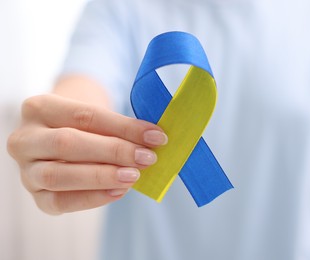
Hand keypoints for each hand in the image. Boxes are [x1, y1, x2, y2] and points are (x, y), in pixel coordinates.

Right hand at [7, 94, 167, 214]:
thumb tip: (153, 141)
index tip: (155, 137)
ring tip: (134, 176)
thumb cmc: (84, 127)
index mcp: (40, 108)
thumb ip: (119, 128)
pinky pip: (60, 202)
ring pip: (59, 175)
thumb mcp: (97, 118)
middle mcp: (25, 138)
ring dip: (102, 176)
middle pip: (68, 144)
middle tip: (147, 158)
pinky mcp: (36, 196)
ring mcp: (26, 170)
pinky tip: (119, 191)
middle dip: (113, 152)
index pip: (85, 116)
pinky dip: (93, 198)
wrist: (60, 138)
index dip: (123, 127)